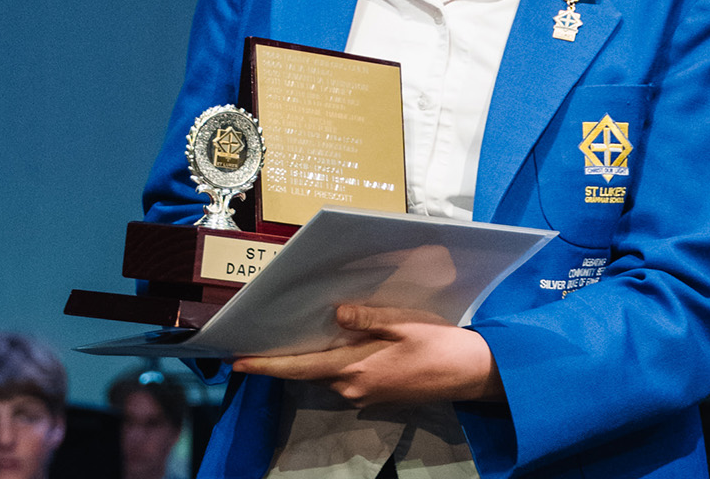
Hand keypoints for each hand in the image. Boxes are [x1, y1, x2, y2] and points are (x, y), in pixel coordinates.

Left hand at [231, 305, 505, 406]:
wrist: (471, 373)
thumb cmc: (439, 344)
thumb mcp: (403, 324)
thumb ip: (366, 319)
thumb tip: (335, 315)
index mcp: (355, 369)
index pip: (300, 367)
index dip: (267, 365)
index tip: (238, 362)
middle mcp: (353, 388)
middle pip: (309, 372)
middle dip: (285, 358)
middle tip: (260, 340)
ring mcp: (364, 395)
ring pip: (327, 374)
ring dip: (311, 358)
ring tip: (294, 336)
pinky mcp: (376, 394)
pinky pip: (344, 377)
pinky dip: (332, 361)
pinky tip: (335, 344)